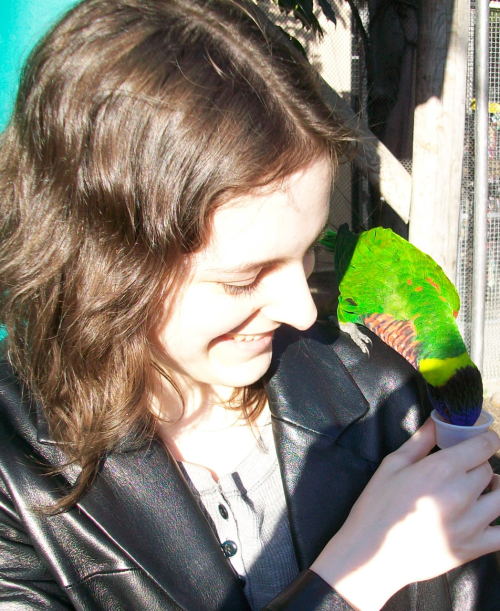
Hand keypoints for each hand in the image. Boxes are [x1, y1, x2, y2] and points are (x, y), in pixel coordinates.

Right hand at [310, 418, 499, 610]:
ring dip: (493, 490)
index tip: (481, 441)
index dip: (486, 439)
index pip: (484, 446)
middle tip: (463, 470)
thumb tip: (438, 420)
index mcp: (441, 469)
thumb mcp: (392, 465)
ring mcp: (470, 523)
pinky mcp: (473, 548)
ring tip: (478, 492)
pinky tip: (487, 516)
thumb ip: (420, 441)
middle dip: (478, 466)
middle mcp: (461, 494)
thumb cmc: (377, 507)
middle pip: (489, 470)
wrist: (372, 554)